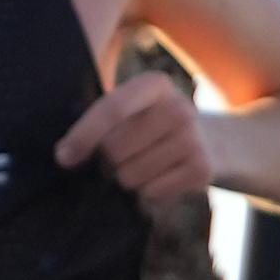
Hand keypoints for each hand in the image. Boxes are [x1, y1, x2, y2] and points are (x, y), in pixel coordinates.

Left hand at [59, 68, 212, 210]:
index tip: (63, 157)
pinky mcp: (202, 170)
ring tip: (148, 165)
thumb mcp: (134, 109)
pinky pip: (151, 194)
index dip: (83, 135)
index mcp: (154, 85)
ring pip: (130, 177)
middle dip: (109, 161)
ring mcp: (193, 139)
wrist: (215, 142)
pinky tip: (163, 177)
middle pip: (115, 150)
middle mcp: (179, 107)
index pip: (112, 110)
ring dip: (129, 179)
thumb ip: (100, 122)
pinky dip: (148, 193)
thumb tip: (64, 155)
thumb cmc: (153, 125)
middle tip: (126, 155)